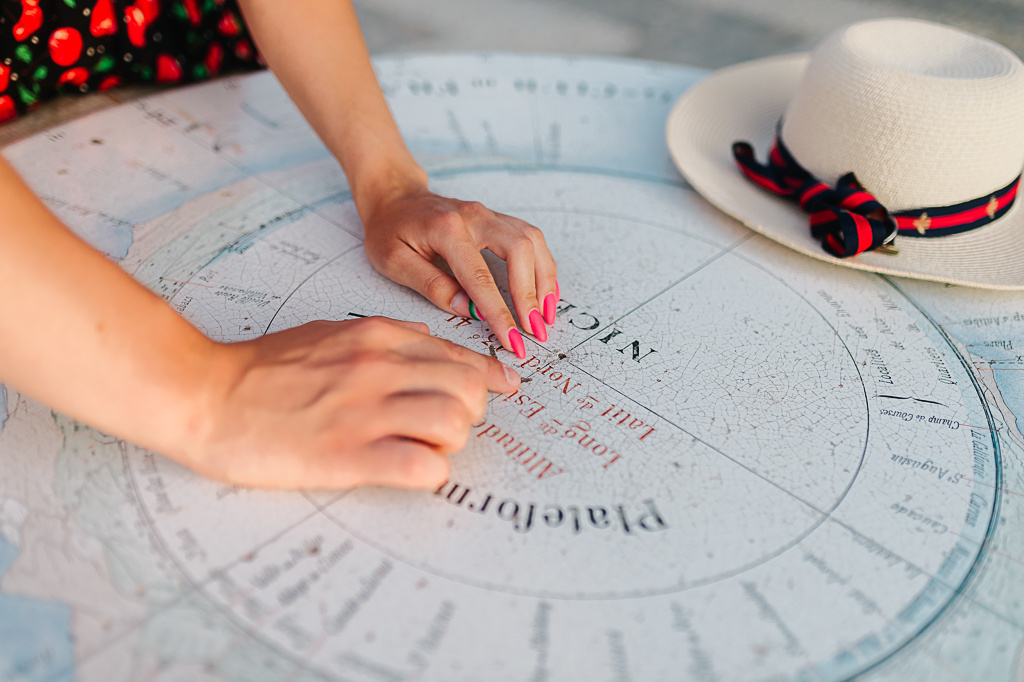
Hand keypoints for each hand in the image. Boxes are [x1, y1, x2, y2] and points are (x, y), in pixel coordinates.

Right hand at [181, 316, 519, 488]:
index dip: (489, 377)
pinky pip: (423, 467)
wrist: (205, 395)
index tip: (503, 389)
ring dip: (450, 443)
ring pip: (455, 424)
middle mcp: (378, 369)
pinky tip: (409, 471)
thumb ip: (382, 335)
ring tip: (424, 449)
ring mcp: (364, 412)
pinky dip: (429, 473)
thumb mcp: (327, 332)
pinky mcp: (348, 456)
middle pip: (469, 390)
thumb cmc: (261, 369)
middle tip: (444, 427)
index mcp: (376, 338)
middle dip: (470, 413)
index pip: (459, 355)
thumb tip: (425, 338)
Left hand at [360, 184, 558, 358]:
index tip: (513, 340)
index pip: (480, 277)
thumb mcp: (394, 261)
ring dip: (545, 280)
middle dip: (532, 295)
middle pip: (520, 250)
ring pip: (532, 241)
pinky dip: (542, 266)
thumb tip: (469, 310)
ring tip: (546, 316)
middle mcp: (475, 216)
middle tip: (536, 331)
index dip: (500, 312)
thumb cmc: (389, 230)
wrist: (393, 195)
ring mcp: (490, 214)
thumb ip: (431, 285)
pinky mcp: (498, 219)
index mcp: (447, 229)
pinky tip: (545, 292)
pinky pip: (531, 239)